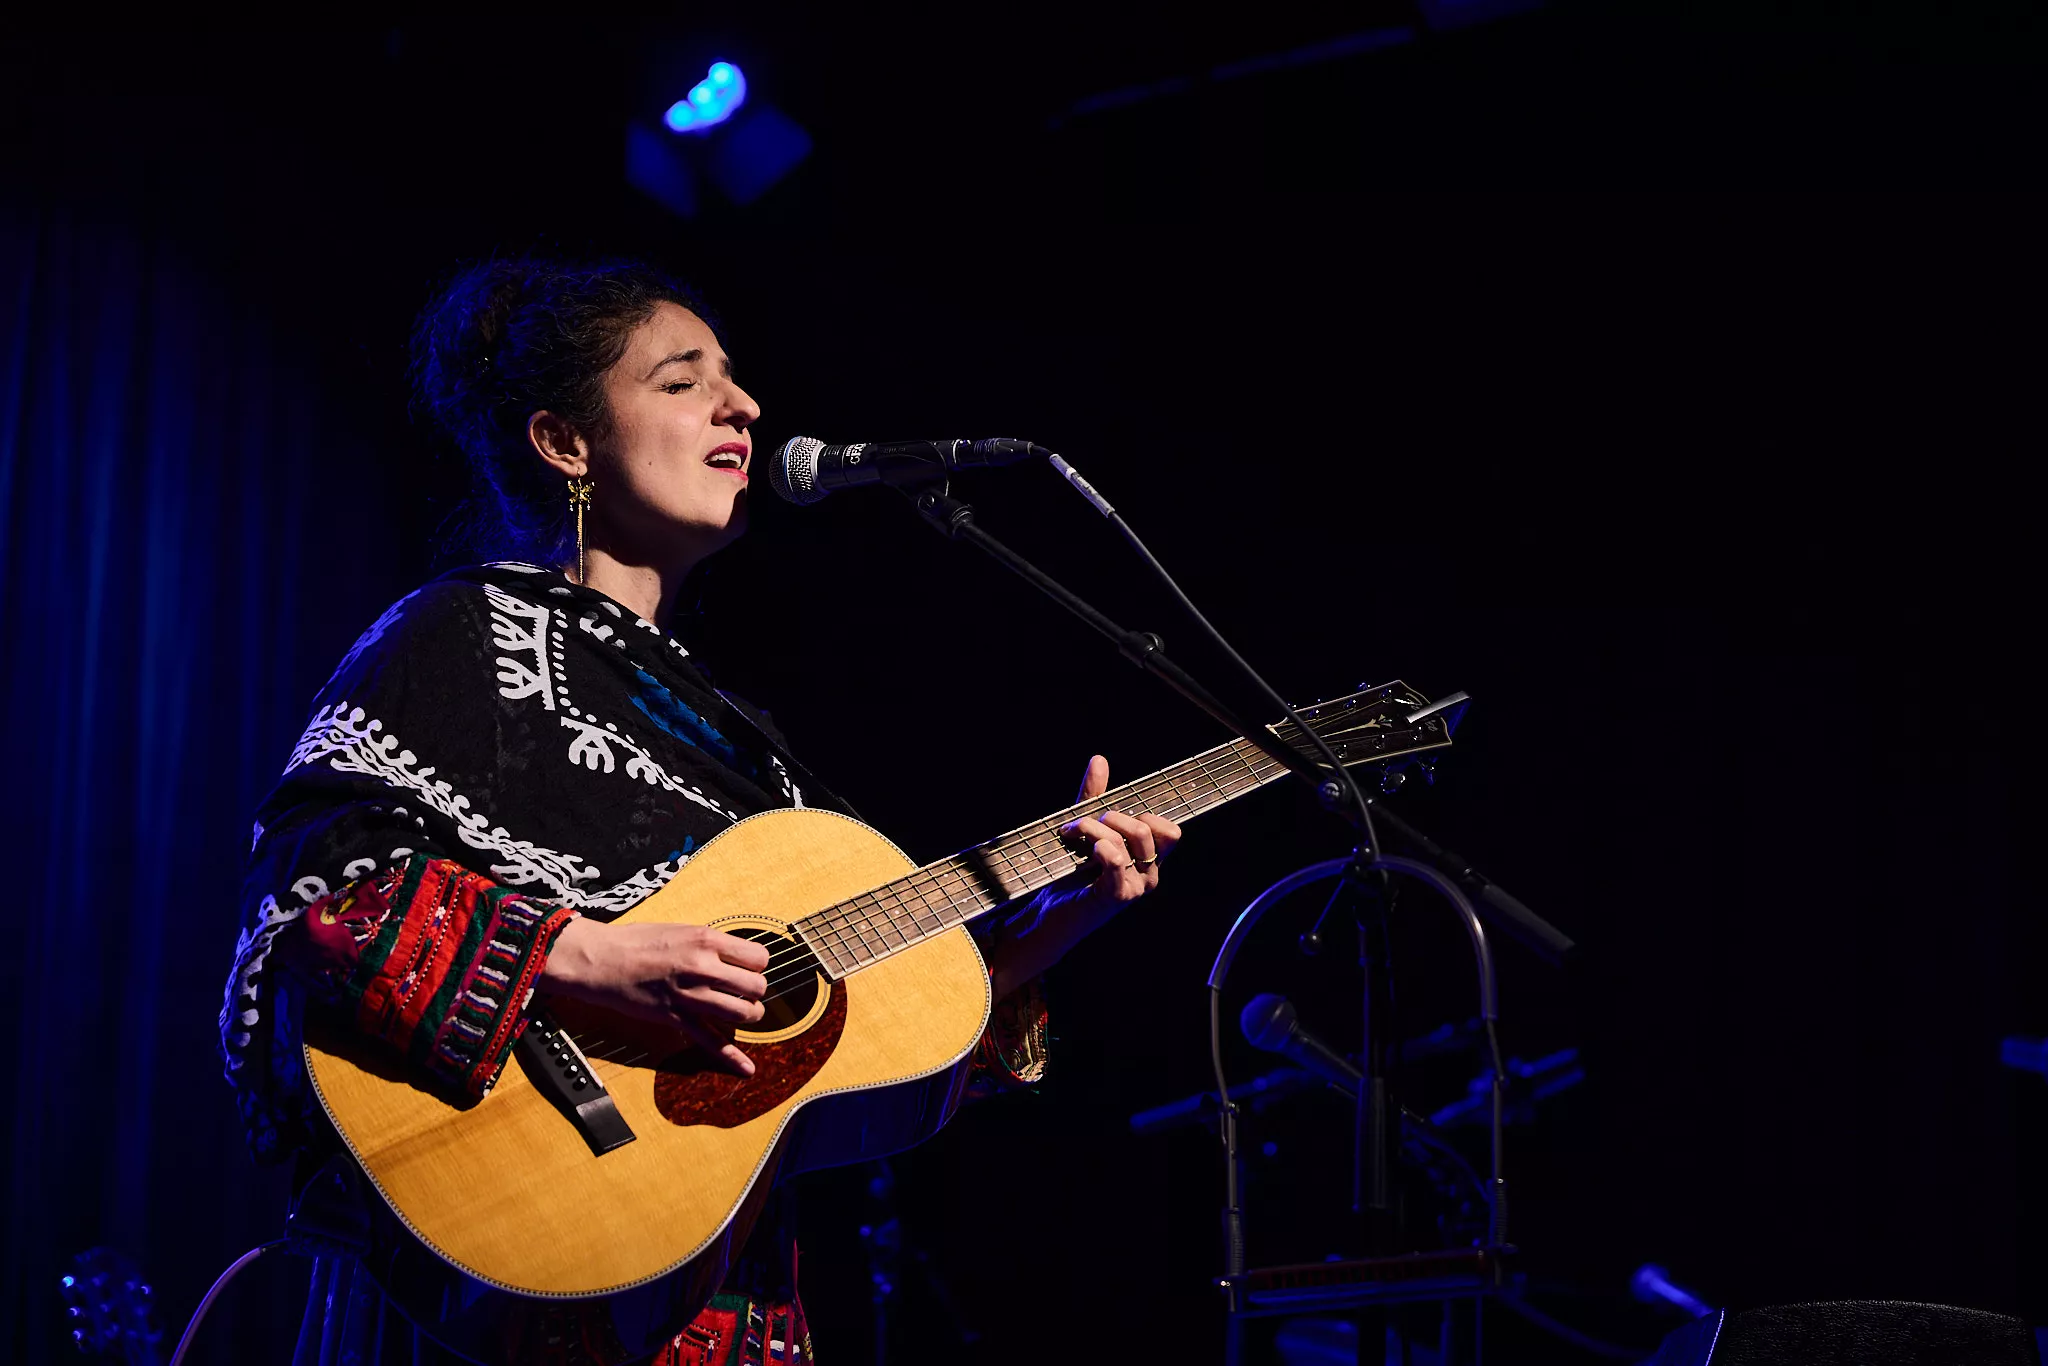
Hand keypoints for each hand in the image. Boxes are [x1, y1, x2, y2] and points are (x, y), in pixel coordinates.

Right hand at [539, 918, 769, 1075]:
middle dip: (754, 991)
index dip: (756, 965)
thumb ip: (710, 944)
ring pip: (743, 1013)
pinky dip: (732, 1057)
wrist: (601, 959)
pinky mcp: (675, 1018)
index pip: (759, 957)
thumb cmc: (636, 941)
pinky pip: (711, 1041)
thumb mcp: (681, 929)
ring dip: (748, 1014)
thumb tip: (734, 955)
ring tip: (741, 1011)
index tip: (747, 968)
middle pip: (757, 986)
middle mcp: (703, 967)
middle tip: (743, 991)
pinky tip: (746, 1068)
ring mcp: (690, 995)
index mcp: (706, 940)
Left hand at [1060, 753, 1180, 915]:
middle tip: (1084, 824)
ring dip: (1092, 828)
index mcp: (1148, 860)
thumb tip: (1099, 760)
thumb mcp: (1084, 830)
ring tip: (1071, 834)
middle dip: (1111, 817)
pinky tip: (1082, 850)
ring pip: (1126, 840)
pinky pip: (1115, 859)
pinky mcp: (1115, 896)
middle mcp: (1148, 875)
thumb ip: (1094, 797)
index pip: (1170, 831)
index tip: (1112, 816)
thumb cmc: (1070, 874)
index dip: (1145, 815)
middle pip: (1145, 830)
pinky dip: (1097, 846)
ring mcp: (1135, 887)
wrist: (1049, 915)